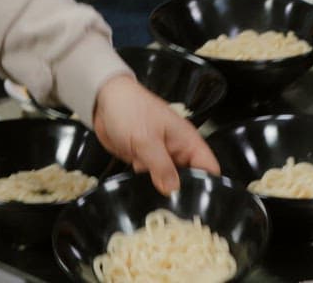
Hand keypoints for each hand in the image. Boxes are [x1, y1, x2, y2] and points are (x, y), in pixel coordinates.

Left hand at [93, 74, 219, 194]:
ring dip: (162, 190)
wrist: (103, 101)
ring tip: (158, 206)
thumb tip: (173, 190)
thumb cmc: (129, 110)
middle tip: (176, 212)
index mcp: (187, 141)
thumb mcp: (146, 140)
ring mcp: (160, 156)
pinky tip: (141, 193)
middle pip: (189, 178)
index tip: (200, 205)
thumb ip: (162, 166)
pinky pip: (151, 178)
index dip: (209, 186)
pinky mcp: (144, 160)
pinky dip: (146, 185)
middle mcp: (177, 150)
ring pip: (169, 180)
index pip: (209, 167)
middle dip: (183, 193)